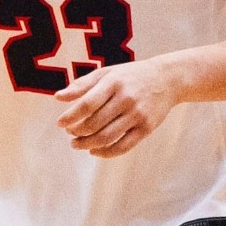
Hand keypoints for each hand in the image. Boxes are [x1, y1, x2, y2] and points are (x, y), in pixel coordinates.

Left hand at [55, 59, 180, 157]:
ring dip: (87, 144)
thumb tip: (58, 97)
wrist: (167, 79)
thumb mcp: (106, 73)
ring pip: (107, 137)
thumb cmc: (130, 76)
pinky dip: (106, 152)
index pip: (87, 104)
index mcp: (113, 83)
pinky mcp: (146, 128)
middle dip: (77, 131)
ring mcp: (138, 115)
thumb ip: (82, 84)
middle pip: (95, 123)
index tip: (60, 123)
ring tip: (76, 144)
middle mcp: (126, 99)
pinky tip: (94, 151)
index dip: (71, 116)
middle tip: (70, 133)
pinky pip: (123, 146)